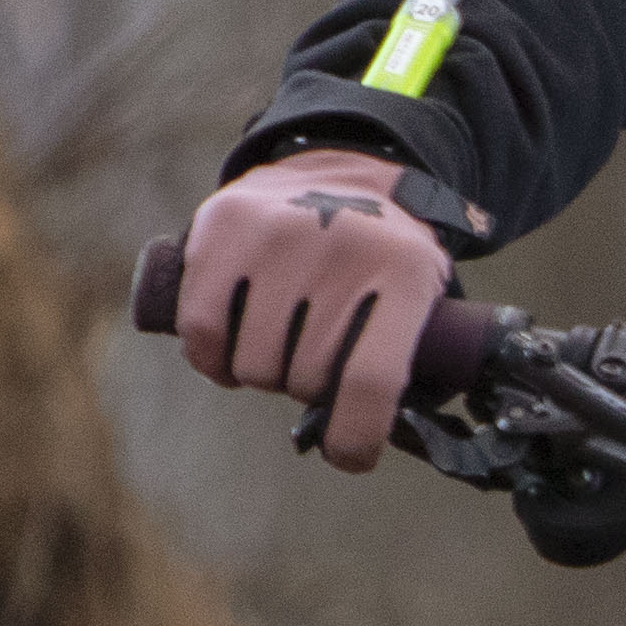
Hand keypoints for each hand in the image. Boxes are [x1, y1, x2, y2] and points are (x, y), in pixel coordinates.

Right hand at [174, 152, 459, 472]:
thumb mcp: (424, 296)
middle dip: (308, 389)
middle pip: (305, 379)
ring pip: (251, 365)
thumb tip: (367, 443)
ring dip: (262, 374)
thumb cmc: (384, 260)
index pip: (371, 382)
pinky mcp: (224, 226)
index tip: (348, 455)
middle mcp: (341, 246)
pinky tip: (230, 350)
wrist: (345, 170)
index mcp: (405, 272)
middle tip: (313, 363)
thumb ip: (409, 363)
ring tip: (278, 347)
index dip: (355, 437)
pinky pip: (202, 331)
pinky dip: (211, 359)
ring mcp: (278, 233)